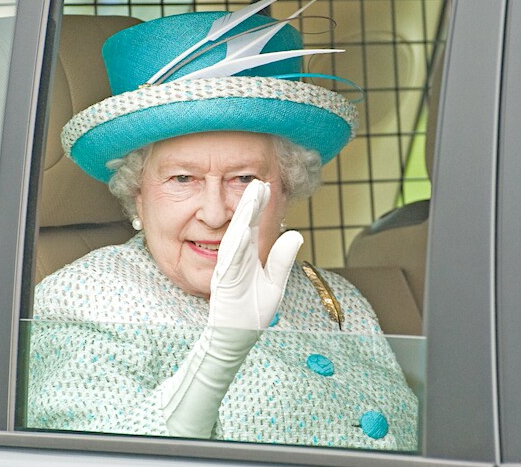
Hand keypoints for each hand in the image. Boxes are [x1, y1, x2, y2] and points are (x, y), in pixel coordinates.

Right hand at [208, 179, 303, 329]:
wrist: (235, 338)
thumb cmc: (252, 312)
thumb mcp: (274, 284)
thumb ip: (282, 260)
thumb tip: (296, 234)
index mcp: (248, 256)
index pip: (254, 226)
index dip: (260, 206)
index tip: (267, 185)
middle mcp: (237, 259)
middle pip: (244, 225)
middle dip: (251, 203)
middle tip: (259, 182)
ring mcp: (230, 270)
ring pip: (236, 238)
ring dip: (244, 218)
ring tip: (252, 198)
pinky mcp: (224, 283)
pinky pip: (231, 262)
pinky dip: (236, 246)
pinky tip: (243, 230)